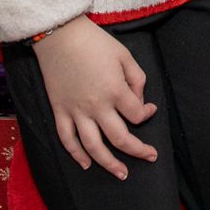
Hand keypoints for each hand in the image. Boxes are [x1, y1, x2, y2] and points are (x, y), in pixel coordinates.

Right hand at [33, 17, 158, 177]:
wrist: (60, 36)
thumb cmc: (95, 42)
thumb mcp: (124, 55)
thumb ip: (137, 79)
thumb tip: (138, 101)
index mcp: (115, 91)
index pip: (137, 115)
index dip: (147, 114)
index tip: (149, 110)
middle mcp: (97, 106)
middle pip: (120, 139)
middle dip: (138, 151)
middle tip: (149, 157)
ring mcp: (76, 111)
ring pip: (94, 147)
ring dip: (109, 164)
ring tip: (121, 173)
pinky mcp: (60, 111)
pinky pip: (67, 139)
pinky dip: (76, 154)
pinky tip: (86, 164)